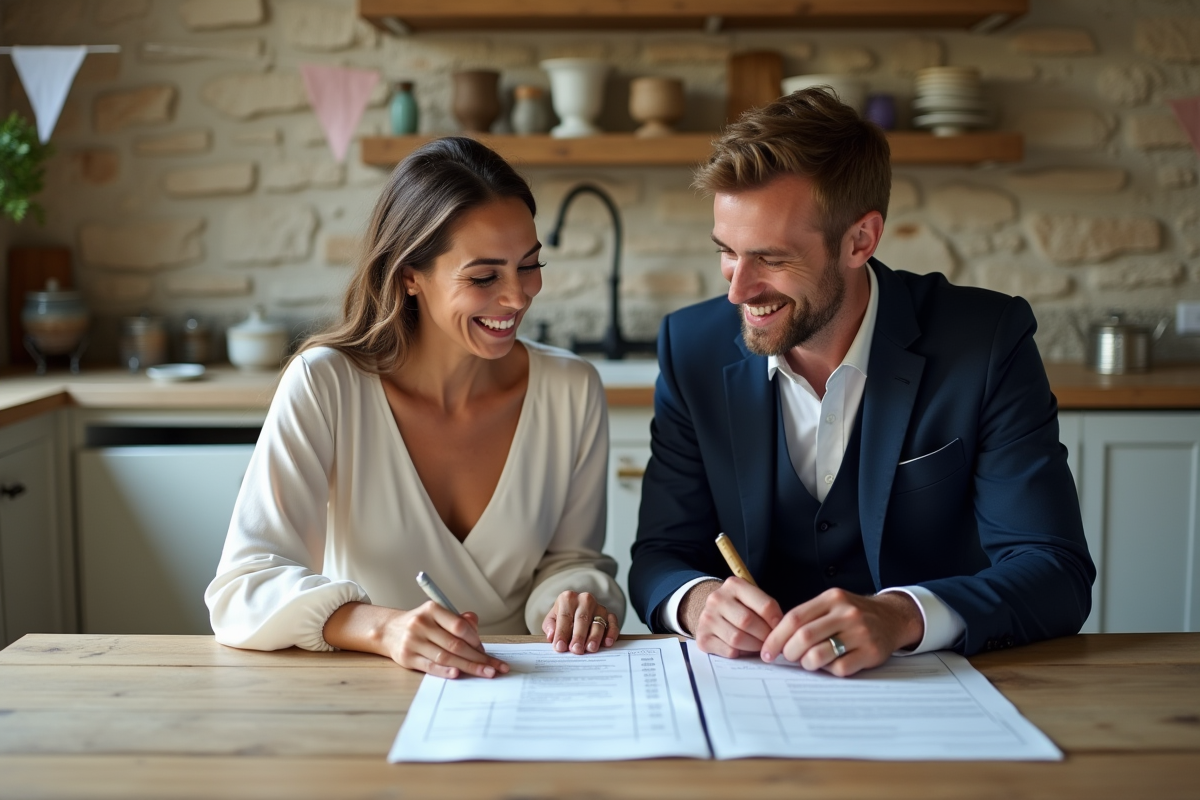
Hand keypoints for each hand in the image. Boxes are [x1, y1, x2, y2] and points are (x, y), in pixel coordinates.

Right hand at [381, 602, 509, 678]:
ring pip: (445, 656)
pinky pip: (430, 665)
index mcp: (432, 609)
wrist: (389, 630)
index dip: (475, 640)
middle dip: (478, 658)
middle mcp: (421, 624)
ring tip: (485, 673)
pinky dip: (445, 671)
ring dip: (468, 666)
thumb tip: (475, 626)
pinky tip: (458, 674)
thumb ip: (458, 619)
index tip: (486, 651)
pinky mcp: (407, 657)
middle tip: (495, 667)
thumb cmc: (421, 624)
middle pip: (455, 644)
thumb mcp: (437, 614)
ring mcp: (413, 641)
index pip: (459, 626)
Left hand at [541, 591, 618, 653]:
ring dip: (594, 637)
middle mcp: (584, 600)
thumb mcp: (552, 619)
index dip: (561, 633)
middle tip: (576, 650)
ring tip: (590, 648)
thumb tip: (551, 636)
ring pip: (598, 622)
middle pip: (582, 619)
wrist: (577, 610)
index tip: (560, 647)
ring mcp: (598, 607)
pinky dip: (612, 633)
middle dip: (579, 636)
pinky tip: (607, 642)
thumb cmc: (564, 616)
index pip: (564, 617)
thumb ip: (550, 627)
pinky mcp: (609, 615)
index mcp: (568, 598)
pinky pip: (613, 623)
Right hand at [685, 577, 783, 657]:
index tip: (781, 629)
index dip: (777, 621)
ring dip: (754, 647)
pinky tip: (743, 649)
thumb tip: (782, 632)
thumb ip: (767, 610)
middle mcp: (717, 599)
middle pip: (748, 622)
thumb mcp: (752, 599)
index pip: (765, 605)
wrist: (713, 611)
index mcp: (734, 585)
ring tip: (759, 646)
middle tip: (771, 642)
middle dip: (765, 636)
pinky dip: (740, 653)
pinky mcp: (702, 637)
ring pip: (737, 639)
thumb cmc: (740, 606)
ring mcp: (707, 618)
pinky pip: (728, 651)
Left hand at [759, 589, 923, 676]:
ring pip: (819, 654)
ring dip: (806, 663)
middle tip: (787, 658)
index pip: (794, 618)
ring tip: (807, 662)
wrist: (893, 618)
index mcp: (831, 598)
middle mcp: (846, 613)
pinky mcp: (870, 652)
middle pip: (804, 636)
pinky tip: (830, 665)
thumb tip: (776, 640)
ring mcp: (860, 633)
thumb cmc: (854, 615)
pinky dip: (829, 670)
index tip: (767, 651)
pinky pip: (839, 668)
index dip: (776, 637)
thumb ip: (808, 617)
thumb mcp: (832, 604)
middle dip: (789, 652)